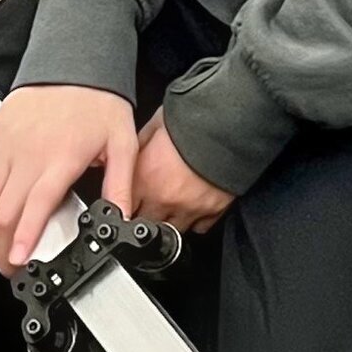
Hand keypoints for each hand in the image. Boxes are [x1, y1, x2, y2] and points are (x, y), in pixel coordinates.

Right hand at [0, 84, 138, 274]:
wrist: (73, 61)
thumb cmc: (97, 100)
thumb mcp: (122, 143)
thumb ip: (120, 186)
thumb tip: (120, 218)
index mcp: (59, 158)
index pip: (34, 207)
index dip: (21, 239)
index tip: (16, 261)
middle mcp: (27, 153)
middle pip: (1, 211)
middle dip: (0, 246)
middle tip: (7, 266)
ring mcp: (5, 144)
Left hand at [128, 116, 232, 233]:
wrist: (228, 125)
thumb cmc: (191, 121)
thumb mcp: (154, 125)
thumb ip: (138, 147)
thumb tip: (128, 156)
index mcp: (145, 179)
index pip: (123, 208)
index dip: (124, 204)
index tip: (128, 200)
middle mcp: (164, 199)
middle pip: (146, 223)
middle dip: (145, 215)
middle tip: (149, 203)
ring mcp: (190, 208)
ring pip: (173, 230)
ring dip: (169, 221)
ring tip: (172, 206)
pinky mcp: (213, 211)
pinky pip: (200, 227)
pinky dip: (195, 221)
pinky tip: (194, 207)